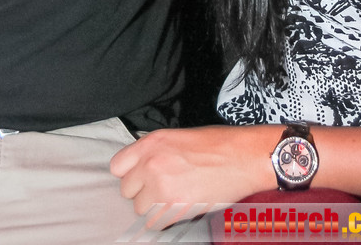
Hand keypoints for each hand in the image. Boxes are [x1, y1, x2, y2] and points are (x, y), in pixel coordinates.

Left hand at [109, 124, 279, 228]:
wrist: (243, 157)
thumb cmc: (218, 145)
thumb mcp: (179, 137)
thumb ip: (157, 151)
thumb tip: (144, 167)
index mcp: (152, 142)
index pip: (117, 166)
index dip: (129, 174)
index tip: (138, 178)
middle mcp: (151, 163)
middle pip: (127, 190)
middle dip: (142, 192)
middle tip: (160, 190)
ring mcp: (161, 185)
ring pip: (140, 209)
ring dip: (153, 208)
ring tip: (173, 199)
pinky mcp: (174, 207)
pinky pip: (154, 223)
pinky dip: (164, 221)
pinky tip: (178, 210)